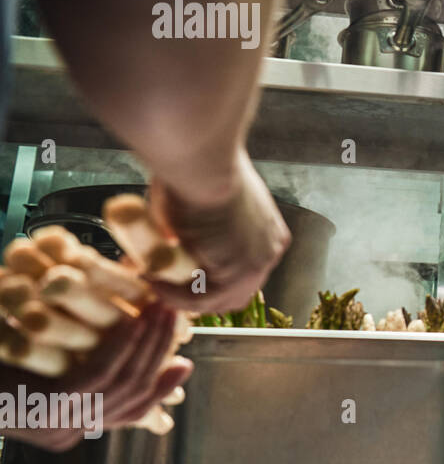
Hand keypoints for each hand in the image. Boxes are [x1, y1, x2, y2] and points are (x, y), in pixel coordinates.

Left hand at [0, 302, 191, 452]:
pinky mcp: (49, 407)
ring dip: (149, 345)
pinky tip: (132, 322)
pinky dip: (122, 348)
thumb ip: (78, 363)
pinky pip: (98, 377)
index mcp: (68, 427)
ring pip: (122, 386)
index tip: (183, 358)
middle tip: (177, 318)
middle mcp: (67, 432)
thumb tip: (119, 344)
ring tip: (161, 313)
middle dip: (160, 353)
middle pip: (134, 396)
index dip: (162, 384)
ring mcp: (58, 424)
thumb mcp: (39, 363)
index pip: (132, 410)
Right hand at [146, 150, 289, 313]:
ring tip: (156, 282)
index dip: (212, 278)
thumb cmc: (200, 167)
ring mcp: (257, 263)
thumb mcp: (199, 198)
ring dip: (183, 297)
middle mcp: (268, 249)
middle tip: (167, 287)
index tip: (184, 276)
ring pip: (219, 299)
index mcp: (267, 230)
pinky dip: (175, 297)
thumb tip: (167, 238)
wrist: (206, 162)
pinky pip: (202, 300)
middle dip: (199, 293)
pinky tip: (155, 283)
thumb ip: (189, 222)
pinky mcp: (238, 272)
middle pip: (236, 290)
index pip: (244, 270)